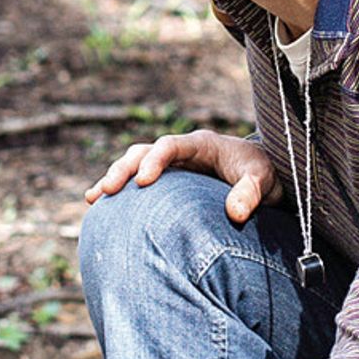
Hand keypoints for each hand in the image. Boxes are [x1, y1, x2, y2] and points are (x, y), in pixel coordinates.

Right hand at [85, 130, 282, 222]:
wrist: (264, 179)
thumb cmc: (263, 174)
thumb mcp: (264, 180)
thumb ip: (251, 193)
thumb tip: (234, 214)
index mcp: (201, 144)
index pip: (171, 145)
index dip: (155, 160)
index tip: (143, 182)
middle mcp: (182, 153)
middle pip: (144, 152)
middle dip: (124, 168)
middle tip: (108, 190)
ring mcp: (173, 167)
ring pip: (135, 164)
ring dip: (115, 177)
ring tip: (95, 196)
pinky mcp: (168, 184)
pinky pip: (138, 183)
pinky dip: (120, 191)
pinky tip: (98, 205)